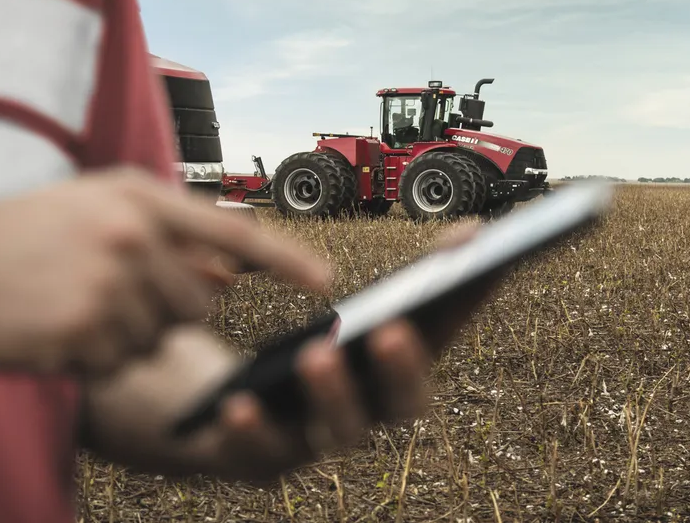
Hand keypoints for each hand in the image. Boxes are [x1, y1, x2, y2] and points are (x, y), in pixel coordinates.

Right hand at [0, 167, 329, 376]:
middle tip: (100, 292)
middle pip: (197, 301)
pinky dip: (95, 357)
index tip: (326, 282)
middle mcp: (130, 233)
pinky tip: (54, 328)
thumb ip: (167, 239)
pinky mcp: (83, 329)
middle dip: (161, 310)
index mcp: (136, 196)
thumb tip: (231, 275)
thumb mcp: (93, 214)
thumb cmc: (15, 236)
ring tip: (69, 304)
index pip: (230, 229)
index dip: (284, 259)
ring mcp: (107, 282)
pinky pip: (122, 362)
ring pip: (159, 336)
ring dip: (123, 335)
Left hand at [135, 222, 501, 482]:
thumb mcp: (339, 309)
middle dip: (403, 369)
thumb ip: (390, 279)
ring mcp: (314, 443)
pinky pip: (258, 454)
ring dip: (334, 394)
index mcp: (386, 376)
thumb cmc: (290, 354)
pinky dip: (252, 432)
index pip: (437, 341)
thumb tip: (471, 230)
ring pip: (338, 433)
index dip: (463, 307)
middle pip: (401, 405)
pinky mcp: (257, 460)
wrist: (206, 409)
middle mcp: (363, 414)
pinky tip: (240, 403)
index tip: (482, 266)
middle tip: (393, 329)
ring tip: (318, 354)